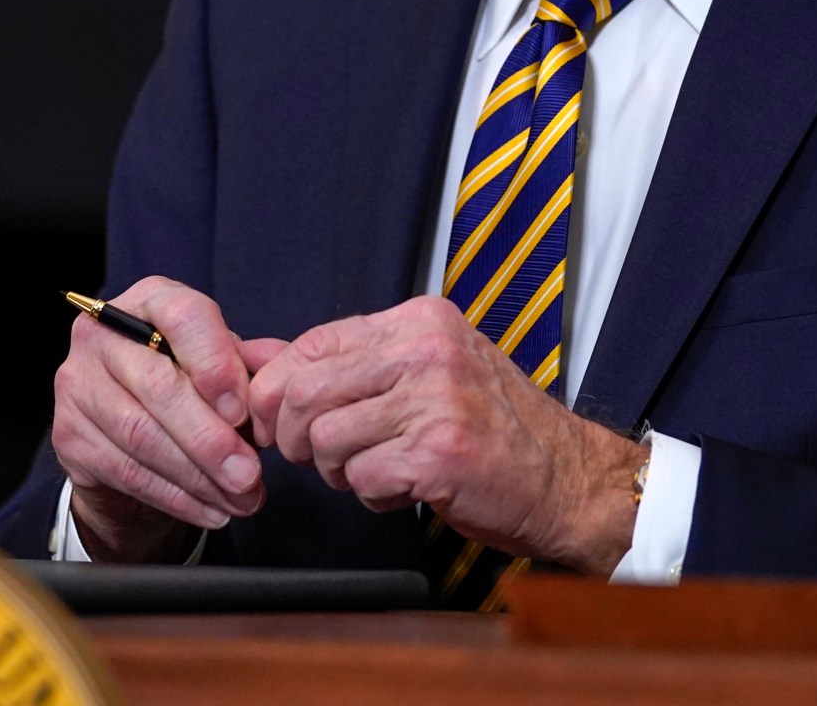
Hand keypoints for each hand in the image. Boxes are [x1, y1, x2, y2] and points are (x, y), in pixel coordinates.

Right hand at [50, 276, 264, 561]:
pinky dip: (176, 497)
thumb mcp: (224, 366)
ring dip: (198, 476)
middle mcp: (102, 334)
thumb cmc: (186, 385)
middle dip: (210, 438)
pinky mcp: (69, 435)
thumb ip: (254, 365)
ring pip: (141, 435)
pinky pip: (127, 471)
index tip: (243, 411)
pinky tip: (211, 509)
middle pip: (158, 385)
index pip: (181, 316)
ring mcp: (78, 384)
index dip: (215, 364)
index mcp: (149, 300)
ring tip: (240, 498)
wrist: (128, 432)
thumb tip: (280, 374)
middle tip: (249, 474)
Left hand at [245, 296, 647, 574]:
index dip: (280, 388)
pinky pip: (363, 479)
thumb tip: (251, 356)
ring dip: (339, 471)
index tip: (281, 419)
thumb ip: (342, 362)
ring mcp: (436, 399)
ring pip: (328, 440)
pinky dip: (374, 496)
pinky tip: (407, 489)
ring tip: (376, 470)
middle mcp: (427, 349)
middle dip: (297, 437)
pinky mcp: (439, 453)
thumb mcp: (421, 372)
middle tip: (320, 457)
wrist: (565, 478)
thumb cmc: (490, 427)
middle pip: (307, 391)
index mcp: (419, 320)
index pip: (313, 342)